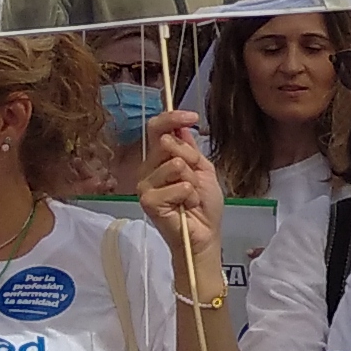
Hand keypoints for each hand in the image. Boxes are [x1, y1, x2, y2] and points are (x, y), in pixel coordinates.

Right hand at [135, 115, 223, 246]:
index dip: (172, 118)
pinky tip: (185, 207)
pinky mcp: (148, 200)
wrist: (205, 234)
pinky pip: (179, 186)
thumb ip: (191, 149)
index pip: (158, 130)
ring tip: (190, 197)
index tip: (192, 116)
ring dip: (192, 182)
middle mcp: (149, 168)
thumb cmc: (204, 204)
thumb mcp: (204, 170)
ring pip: (176, 164)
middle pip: (168, 143)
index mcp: (161, 159)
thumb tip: (181, 127)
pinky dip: (189, 196)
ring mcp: (145, 184)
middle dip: (192, 159)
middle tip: (195, 180)